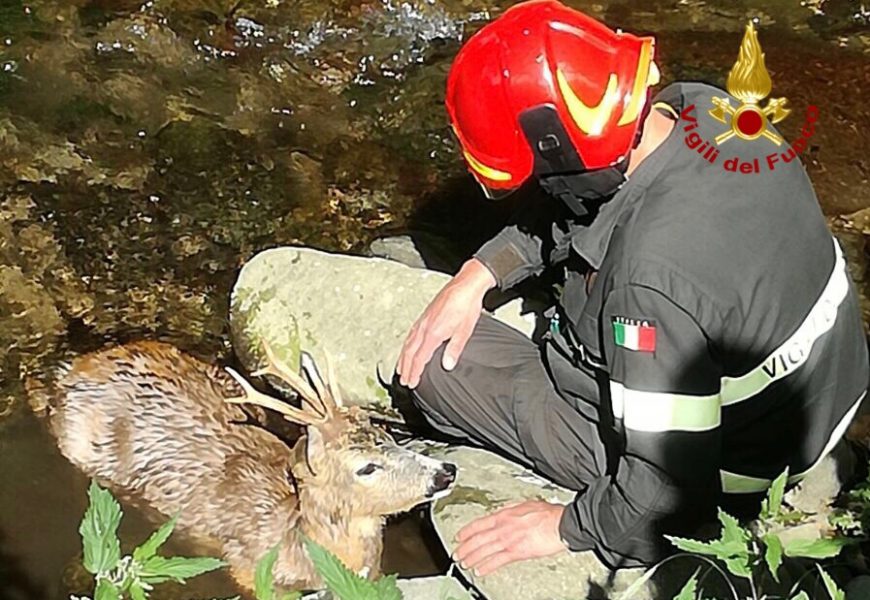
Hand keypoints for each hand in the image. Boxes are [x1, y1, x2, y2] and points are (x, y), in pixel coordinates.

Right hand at [397, 258, 495, 387]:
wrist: (465, 285)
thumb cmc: (466, 306)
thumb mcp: (464, 331)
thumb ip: (454, 350)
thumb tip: (447, 366)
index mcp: (433, 333)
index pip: (419, 358)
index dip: (414, 372)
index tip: (411, 383)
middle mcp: (424, 327)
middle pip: (410, 352)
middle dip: (405, 368)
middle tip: (403, 381)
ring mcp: (423, 320)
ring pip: (408, 342)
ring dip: (404, 357)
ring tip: (401, 368)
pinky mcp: (425, 315)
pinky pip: (411, 334)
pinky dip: (407, 344)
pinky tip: (408, 347)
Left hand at [453, 501, 568, 575]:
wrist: (560, 524)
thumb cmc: (547, 514)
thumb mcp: (524, 504)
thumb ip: (511, 509)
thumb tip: (504, 511)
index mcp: (504, 514)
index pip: (479, 524)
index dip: (466, 531)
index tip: (459, 536)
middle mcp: (503, 527)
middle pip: (478, 538)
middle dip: (465, 547)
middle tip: (456, 554)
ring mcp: (508, 540)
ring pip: (484, 550)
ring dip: (472, 558)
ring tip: (464, 563)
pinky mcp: (517, 552)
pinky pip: (497, 561)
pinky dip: (486, 566)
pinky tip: (480, 570)